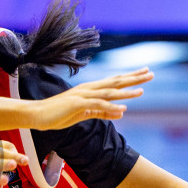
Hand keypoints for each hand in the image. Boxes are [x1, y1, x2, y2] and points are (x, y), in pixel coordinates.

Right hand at [30, 69, 151, 129]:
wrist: (37, 115)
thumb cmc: (58, 115)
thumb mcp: (84, 114)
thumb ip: (102, 112)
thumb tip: (121, 112)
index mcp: (90, 90)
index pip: (114, 81)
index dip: (131, 77)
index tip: (144, 73)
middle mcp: (89, 89)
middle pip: (116, 82)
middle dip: (134, 78)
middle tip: (151, 73)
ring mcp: (83, 96)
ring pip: (109, 92)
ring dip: (126, 92)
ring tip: (142, 90)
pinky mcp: (77, 104)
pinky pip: (97, 105)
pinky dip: (110, 107)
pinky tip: (123, 110)